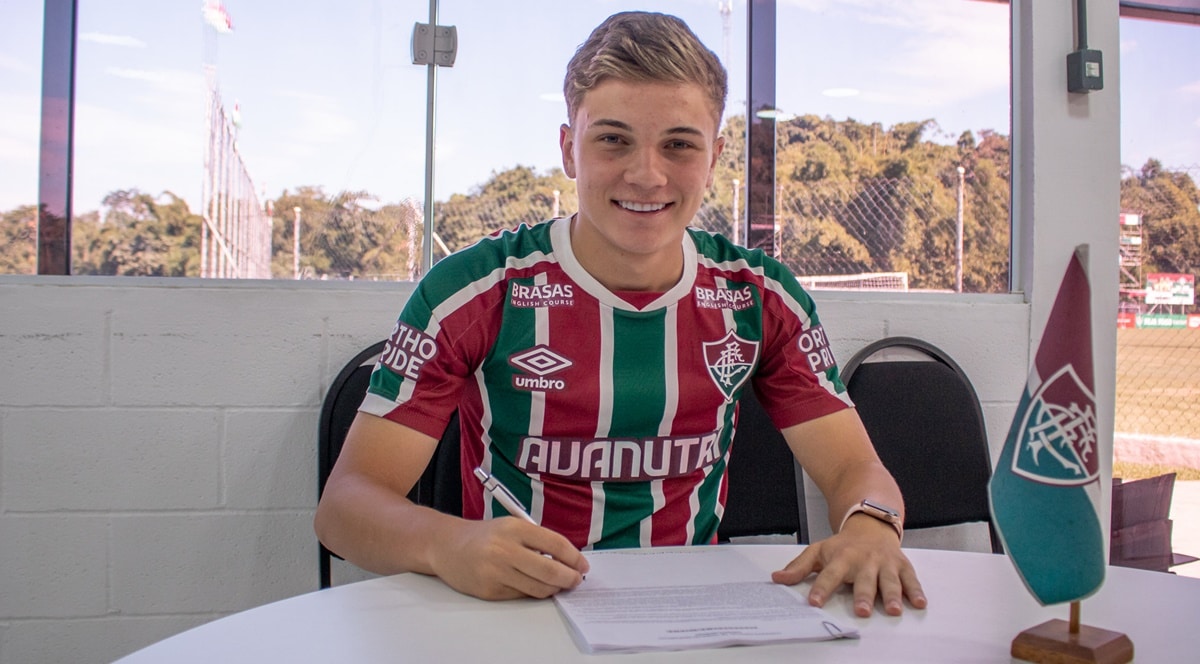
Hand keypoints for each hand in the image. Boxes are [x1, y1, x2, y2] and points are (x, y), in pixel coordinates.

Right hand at [428, 516, 589, 599]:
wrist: (447, 546)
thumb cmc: (485, 536)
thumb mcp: (511, 526)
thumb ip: (537, 540)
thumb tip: (568, 561)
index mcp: (514, 528)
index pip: (555, 544)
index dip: (574, 557)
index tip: (583, 565)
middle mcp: (504, 549)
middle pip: (549, 570)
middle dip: (569, 578)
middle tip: (576, 580)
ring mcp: (496, 571)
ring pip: (537, 588)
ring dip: (553, 589)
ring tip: (557, 584)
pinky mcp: (489, 590)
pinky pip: (521, 595)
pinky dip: (532, 592)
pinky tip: (533, 585)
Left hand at [770, 515, 925, 616]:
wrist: (870, 525)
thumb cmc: (843, 545)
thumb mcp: (818, 551)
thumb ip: (799, 567)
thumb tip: (777, 578)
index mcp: (841, 557)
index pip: (829, 575)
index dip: (821, 588)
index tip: (814, 602)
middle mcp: (864, 560)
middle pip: (863, 580)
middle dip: (863, 595)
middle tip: (861, 610)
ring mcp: (884, 563)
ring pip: (888, 580)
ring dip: (891, 595)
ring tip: (892, 610)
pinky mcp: (901, 565)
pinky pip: (910, 578)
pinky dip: (916, 591)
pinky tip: (919, 603)